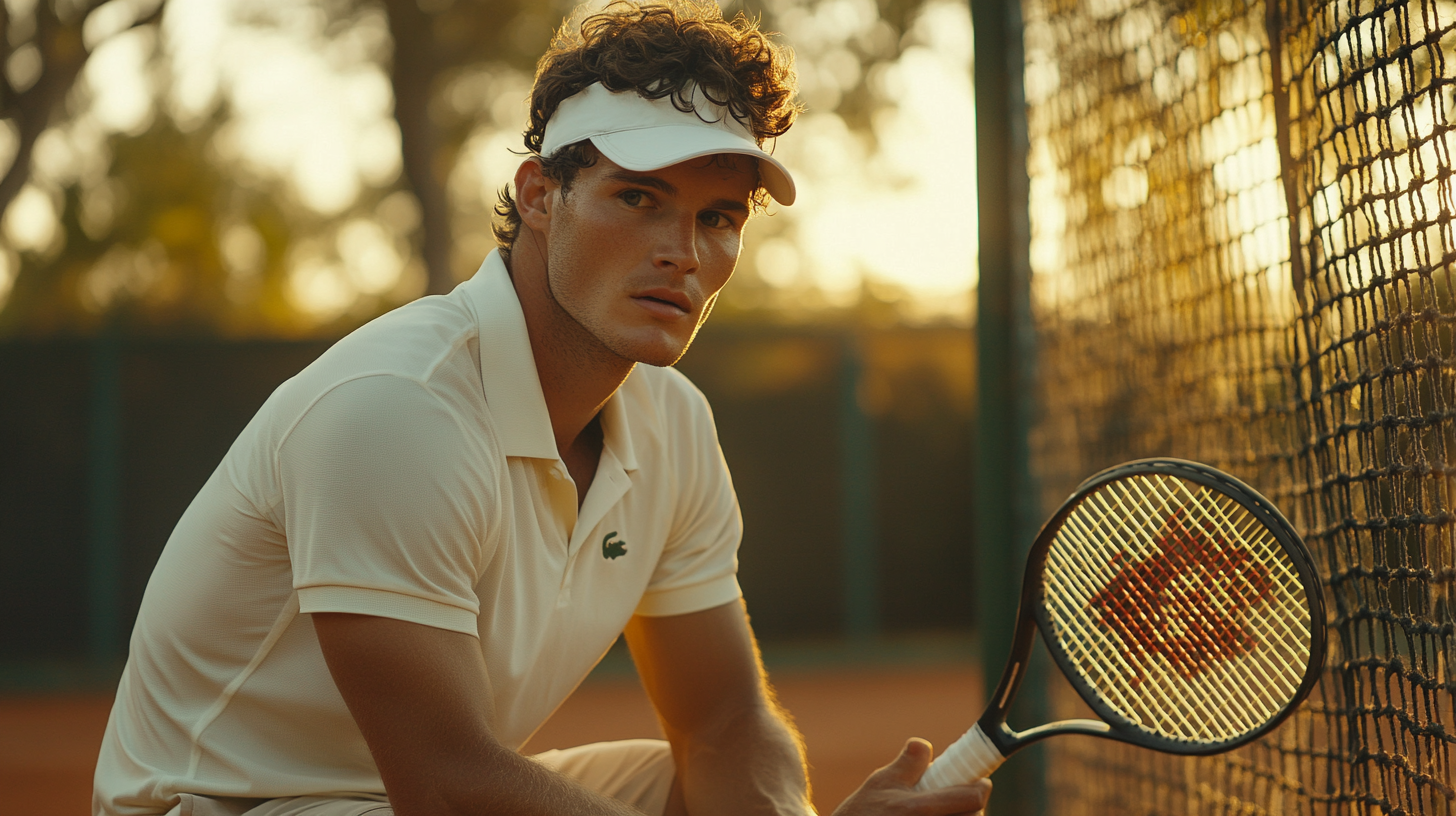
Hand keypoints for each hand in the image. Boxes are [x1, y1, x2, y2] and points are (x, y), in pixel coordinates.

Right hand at [830, 738, 991, 815]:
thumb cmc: (862, 813)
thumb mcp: (880, 782)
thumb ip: (907, 764)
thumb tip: (924, 746)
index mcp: (919, 809)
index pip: (971, 799)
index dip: (980, 787)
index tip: (980, 782)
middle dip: (971, 807)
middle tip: (960, 798)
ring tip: (943, 811)